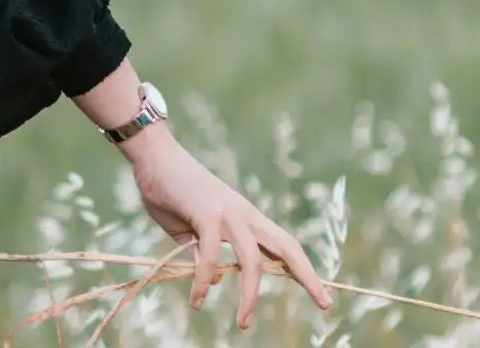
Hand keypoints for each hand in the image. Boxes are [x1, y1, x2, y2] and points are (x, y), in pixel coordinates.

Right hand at [123, 129, 334, 327]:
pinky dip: (203, 279)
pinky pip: (210, 255)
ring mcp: (228, 214)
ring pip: (252, 260)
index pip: (283, 245)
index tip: (321, 291)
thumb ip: (204, 254)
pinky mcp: (206, 214)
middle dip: (307, 276)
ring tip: (243, 323)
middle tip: (326, 304)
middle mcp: (245, 215)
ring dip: (250, 294)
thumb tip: (216, 281)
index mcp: (246, 217)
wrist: (153, 156)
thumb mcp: (190, 230)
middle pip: (286, 248)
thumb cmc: (170, 190)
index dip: (303, 268)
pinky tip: (197, 299)